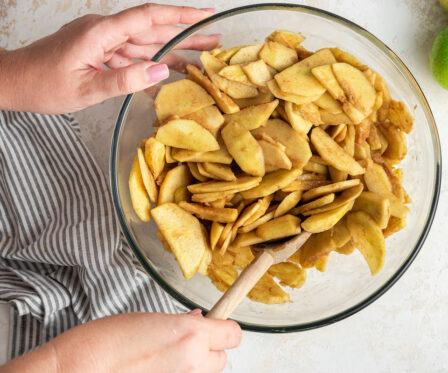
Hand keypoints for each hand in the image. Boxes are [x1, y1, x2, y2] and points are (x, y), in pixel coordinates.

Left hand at [0, 4, 219, 113]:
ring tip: (202, 55)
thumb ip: (125, 81)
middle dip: (185, 33)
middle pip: (152, 29)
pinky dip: (152, 64)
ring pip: (144, 43)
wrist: (11, 81)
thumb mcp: (86, 89)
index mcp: (100, 32)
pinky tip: (169, 72)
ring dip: (173, 49)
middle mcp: (104, 31)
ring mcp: (101, 41)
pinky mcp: (98, 52)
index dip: (180, 14)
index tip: (205, 14)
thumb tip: (162, 72)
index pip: (148, 17)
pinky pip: (131, 56)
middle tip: (215, 38)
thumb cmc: (42, 85)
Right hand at [0, 310, 241, 372]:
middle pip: (222, 359)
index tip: (215, 328)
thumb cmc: (104, 342)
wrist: (76, 371)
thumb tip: (199, 321)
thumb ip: (180, 323)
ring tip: (162, 361)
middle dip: (207, 352)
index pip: (233, 334)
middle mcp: (193, 360)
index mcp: (191, 334)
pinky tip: (155, 371)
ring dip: (193, 367)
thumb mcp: (147, 319)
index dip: (223, 330)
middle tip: (183, 346)